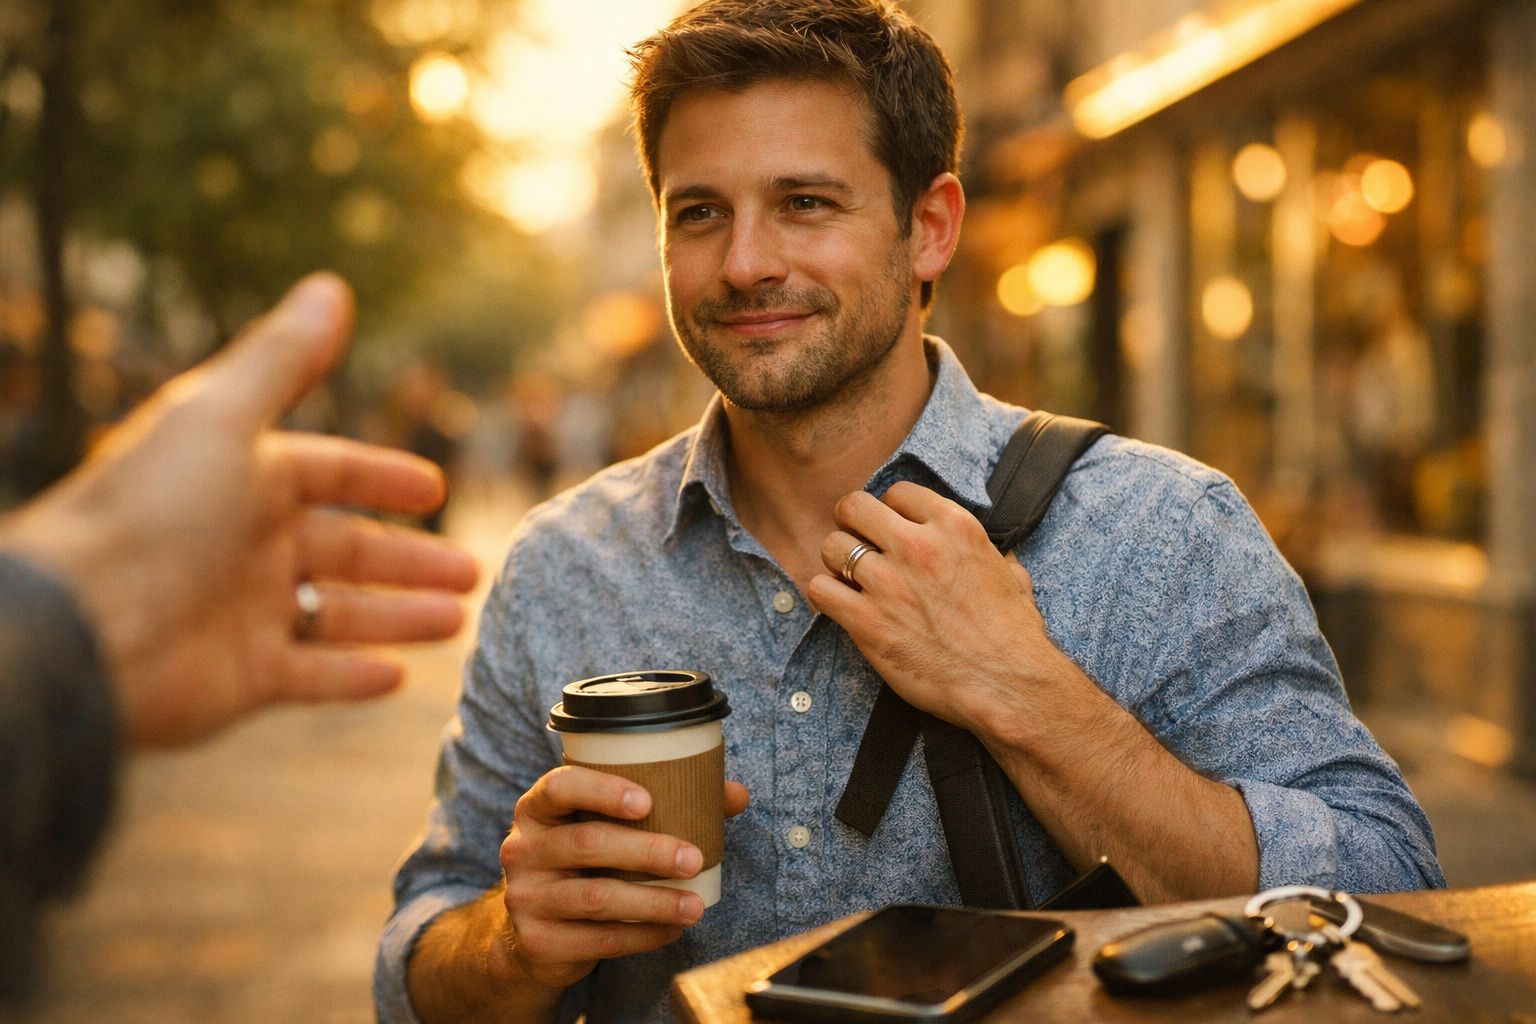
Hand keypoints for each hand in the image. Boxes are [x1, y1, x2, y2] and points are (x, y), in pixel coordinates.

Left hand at [0, 273, 479, 747]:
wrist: (84, 629)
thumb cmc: (151, 512)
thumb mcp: (222, 418)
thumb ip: (282, 359)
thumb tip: (331, 286)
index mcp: (240, 478)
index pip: (327, 473)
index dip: (380, 477)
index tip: (435, 489)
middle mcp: (244, 544)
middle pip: (345, 549)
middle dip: (409, 558)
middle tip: (472, 572)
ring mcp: (244, 614)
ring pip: (339, 613)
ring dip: (398, 616)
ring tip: (457, 620)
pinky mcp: (241, 679)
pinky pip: (310, 676)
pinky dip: (353, 678)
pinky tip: (398, 675)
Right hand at [496, 766, 749, 990]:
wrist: (533, 931)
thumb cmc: (585, 862)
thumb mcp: (606, 827)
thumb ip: (666, 804)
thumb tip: (736, 795)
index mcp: (538, 808)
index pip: (560, 787)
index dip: (602, 790)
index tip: (647, 801)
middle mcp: (522, 848)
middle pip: (588, 843)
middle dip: (648, 851)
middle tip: (693, 858)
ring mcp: (525, 897)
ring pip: (597, 897)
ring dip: (653, 902)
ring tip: (695, 905)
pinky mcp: (538, 941)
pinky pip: (598, 940)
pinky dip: (642, 936)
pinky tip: (671, 930)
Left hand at [805, 481, 1072, 729]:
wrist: (1007, 684)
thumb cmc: (1014, 635)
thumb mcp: (1011, 574)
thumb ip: (988, 554)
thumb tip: (988, 552)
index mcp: (954, 526)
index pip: (898, 493)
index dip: (890, 510)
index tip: (890, 529)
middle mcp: (917, 547)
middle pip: (853, 508)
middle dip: (852, 524)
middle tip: (857, 543)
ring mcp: (888, 583)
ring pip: (832, 547)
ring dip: (836, 562)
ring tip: (849, 580)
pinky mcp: (867, 621)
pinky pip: (820, 590)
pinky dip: (825, 596)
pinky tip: (841, 605)